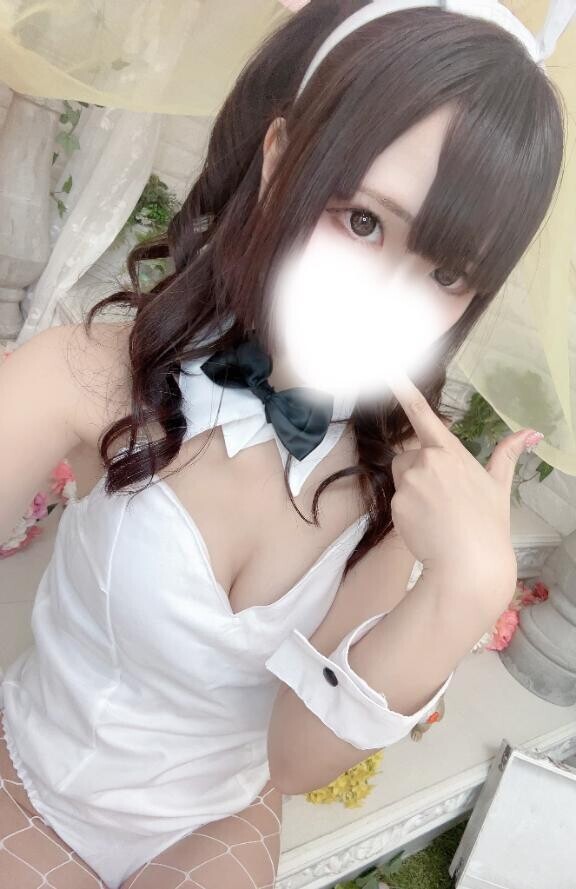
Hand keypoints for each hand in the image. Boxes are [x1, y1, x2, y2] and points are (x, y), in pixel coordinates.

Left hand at [386, 367, 538, 598]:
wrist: (470, 565)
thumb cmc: (487, 525)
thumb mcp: (498, 486)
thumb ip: (507, 454)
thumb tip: (531, 432)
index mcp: (450, 452)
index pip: (422, 415)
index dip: (403, 389)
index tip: (388, 367)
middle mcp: (426, 461)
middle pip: (409, 457)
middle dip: (418, 471)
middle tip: (441, 498)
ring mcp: (409, 482)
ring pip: (401, 477)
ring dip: (411, 489)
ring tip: (435, 513)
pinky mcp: (397, 503)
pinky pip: (396, 501)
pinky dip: (407, 511)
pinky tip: (426, 526)